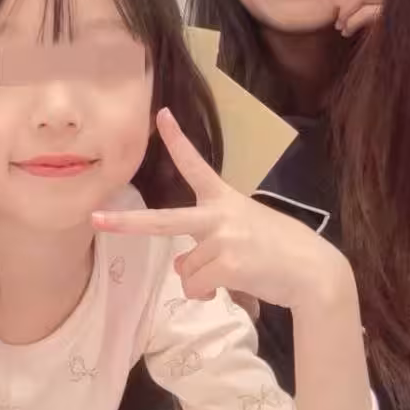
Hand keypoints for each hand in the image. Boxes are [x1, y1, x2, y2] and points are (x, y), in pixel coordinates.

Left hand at [93, 108, 354, 311]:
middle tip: (95, 220)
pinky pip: (196, 287)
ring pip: (185, 271)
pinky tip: (232, 288)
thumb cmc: (281, 251)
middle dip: (126, 223)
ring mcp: (223, 239)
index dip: (177, 140)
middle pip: (164, 220)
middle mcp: (219, 216)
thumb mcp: (245, 233)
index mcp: (225, 200)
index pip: (197, 165)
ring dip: (202, 281)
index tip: (161, 115)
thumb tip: (180, 269)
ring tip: (235, 274)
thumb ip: (210, 242)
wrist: (314, 272)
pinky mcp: (228, 264)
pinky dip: (208, 294)